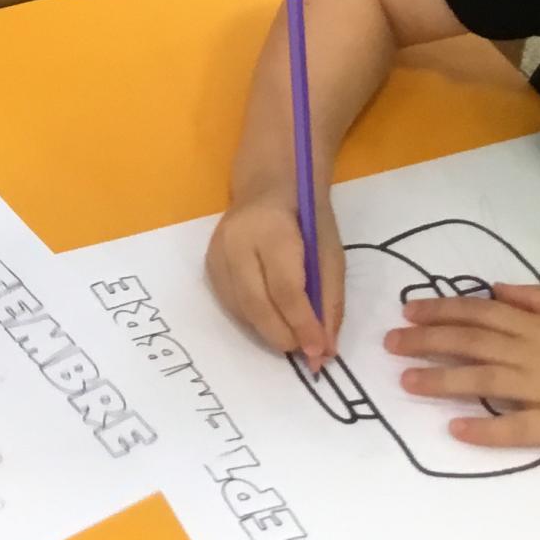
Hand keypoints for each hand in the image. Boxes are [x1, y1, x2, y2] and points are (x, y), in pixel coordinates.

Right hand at [205, 186, 343, 368]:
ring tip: (292, 338)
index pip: (285, 288)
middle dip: (282, 335)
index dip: (302, 324)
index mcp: (272, 231)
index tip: (319, 353)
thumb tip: (325, 349)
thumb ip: (329, 299)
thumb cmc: (307, 218)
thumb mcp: (330, 252)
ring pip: (240, 308)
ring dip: (268, 331)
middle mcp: (236, 241)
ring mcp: (217, 252)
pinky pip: (230, 303)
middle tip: (306, 353)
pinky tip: (271, 319)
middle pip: (256, 303)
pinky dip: (253, 318)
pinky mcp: (209, 262)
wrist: (268, 186)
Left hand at [386, 284, 539, 451]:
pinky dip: (484, 430)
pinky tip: (455, 431)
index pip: (477, 314)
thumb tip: (496, 288)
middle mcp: (533, 353)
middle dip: (425, 342)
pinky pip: (515, 428)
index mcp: (537, 325)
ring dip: (441, 381)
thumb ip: (536, 298)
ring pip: (483, 381)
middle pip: (470, 343)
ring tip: (406, 382)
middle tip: (389, 344)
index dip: (438, 311)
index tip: (406, 311)